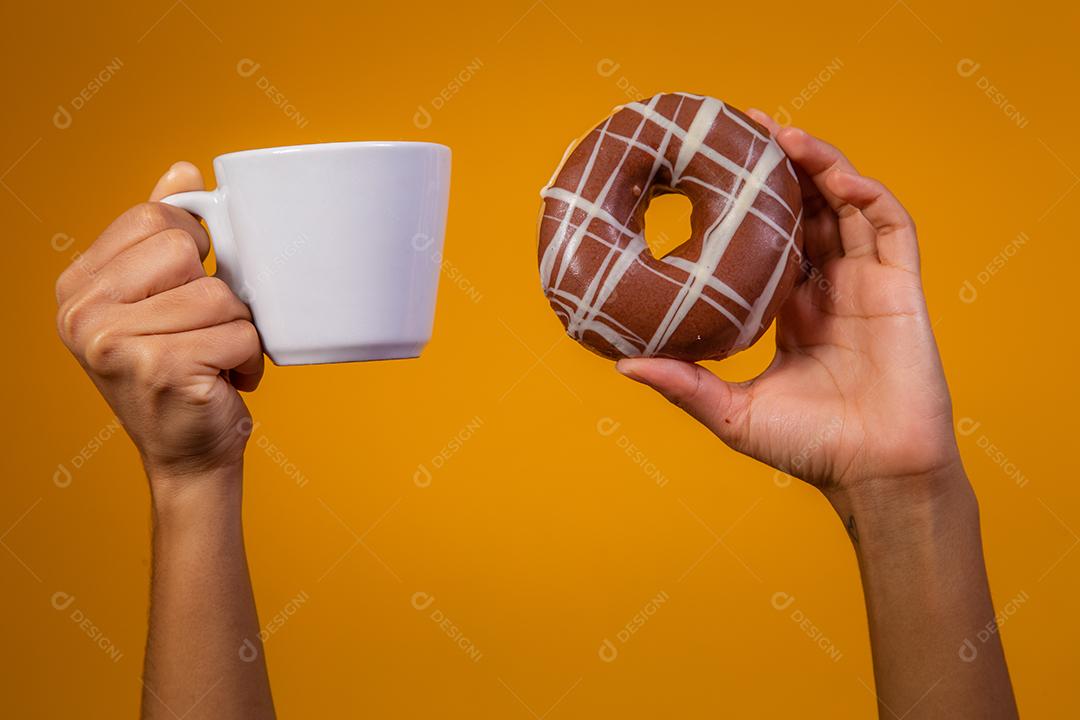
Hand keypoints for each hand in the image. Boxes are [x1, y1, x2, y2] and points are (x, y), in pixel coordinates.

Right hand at [56, 162, 262, 487]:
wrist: (190, 456)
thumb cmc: (183, 373)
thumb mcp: (163, 298)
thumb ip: (165, 235)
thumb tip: (183, 172)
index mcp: (78, 285)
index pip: (153, 216)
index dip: (194, 246)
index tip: (188, 285)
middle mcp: (82, 312)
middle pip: (185, 248)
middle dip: (215, 290)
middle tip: (203, 330)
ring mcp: (113, 342)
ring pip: (219, 293)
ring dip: (236, 329)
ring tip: (215, 358)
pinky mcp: (157, 367)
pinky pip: (238, 333)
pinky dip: (249, 358)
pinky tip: (226, 380)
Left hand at [617, 114, 960, 498]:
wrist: (876, 475)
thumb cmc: (810, 450)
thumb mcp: (733, 412)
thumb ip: (684, 385)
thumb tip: (622, 366)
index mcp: (792, 311)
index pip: (770, 239)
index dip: (749, 202)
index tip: (718, 167)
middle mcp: (829, 289)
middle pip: (807, 209)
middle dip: (783, 166)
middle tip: (748, 126)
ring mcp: (867, 284)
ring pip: (846, 206)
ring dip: (821, 166)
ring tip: (785, 135)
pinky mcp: (902, 289)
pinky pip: (890, 227)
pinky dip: (867, 194)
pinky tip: (837, 176)